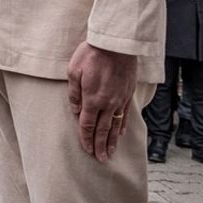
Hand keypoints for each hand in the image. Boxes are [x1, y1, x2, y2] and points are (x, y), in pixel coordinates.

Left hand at [67, 42, 136, 162]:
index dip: (86, 139)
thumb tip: (75, 110)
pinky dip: (122, 126)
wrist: (116, 43)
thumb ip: (74, 93)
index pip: (87, 125)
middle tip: (100, 159)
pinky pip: (125, 114)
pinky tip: (121, 133)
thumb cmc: (91, 54)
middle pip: (102, 130)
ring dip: (112, 141)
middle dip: (100, 146)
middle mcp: (107, 103)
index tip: (87, 150)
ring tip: (110, 153)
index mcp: (92, 99)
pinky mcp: (128, 93)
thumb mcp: (74, 71)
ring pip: (115, 125)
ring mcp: (120, 99)